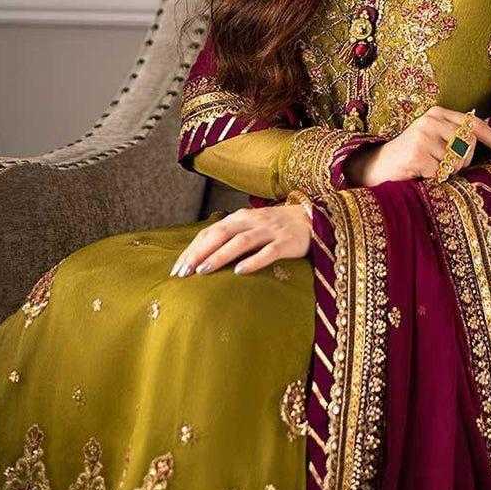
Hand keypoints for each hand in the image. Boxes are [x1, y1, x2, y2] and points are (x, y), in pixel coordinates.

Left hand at [169, 204, 311, 277]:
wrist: (313, 219)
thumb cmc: (276, 227)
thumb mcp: (251, 226)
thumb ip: (231, 236)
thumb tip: (201, 256)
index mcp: (240, 218)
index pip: (211, 232)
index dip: (193, 248)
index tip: (177, 267)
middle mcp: (253, 221)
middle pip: (221, 234)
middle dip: (200, 252)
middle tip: (183, 271)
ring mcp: (270, 231)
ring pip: (241, 242)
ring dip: (220, 255)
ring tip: (203, 270)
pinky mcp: (287, 242)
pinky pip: (268, 252)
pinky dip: (253, 261)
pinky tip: (240, 271)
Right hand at [344, 106, 490, 185]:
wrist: (375, 166)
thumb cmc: (411, 157)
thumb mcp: (434, 141)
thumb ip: (456, 138)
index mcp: (438, 114)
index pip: (476, 124)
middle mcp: (431, 120)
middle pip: (471, 145)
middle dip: (464, 162)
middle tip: (443, 167)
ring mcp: (423, 135)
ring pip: (458, 161)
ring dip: (448, 172)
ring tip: (429, 169)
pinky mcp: (417, 153)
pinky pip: (442, 173)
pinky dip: (434, 179)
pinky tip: (420, 174)